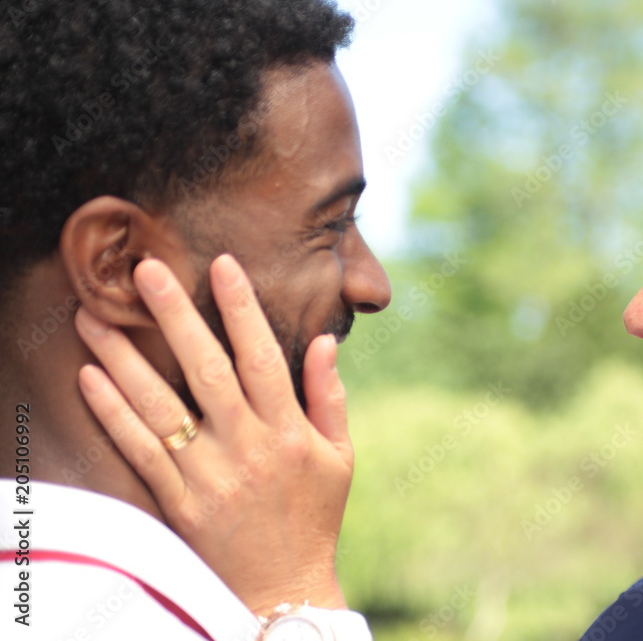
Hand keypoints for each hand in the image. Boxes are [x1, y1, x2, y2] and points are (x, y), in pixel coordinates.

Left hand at [74, 254, 351, 614]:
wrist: (283, 589)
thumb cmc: (315, 515)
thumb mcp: (340, 456)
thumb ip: (330, 396)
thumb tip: (323, 341)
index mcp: (290, 433)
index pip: (262, 358)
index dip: (241, 309)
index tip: (222, 265)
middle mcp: (248, 449)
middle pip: (205, 371)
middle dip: (174, 316)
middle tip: (145, 270)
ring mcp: (209, 477)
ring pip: (160, 408)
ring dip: (124, 358)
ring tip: (94, 316)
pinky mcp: (178, 503)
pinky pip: (139, 452)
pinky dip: (112, 414)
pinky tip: (90, 377)